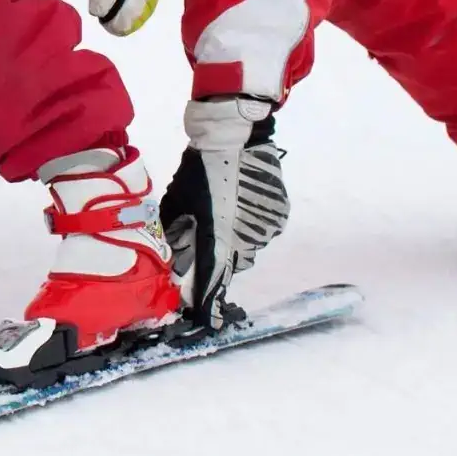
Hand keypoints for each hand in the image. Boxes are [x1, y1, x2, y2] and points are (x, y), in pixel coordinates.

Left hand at [159, 95, 288, 329]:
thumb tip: (177, 266)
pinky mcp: (279, 215)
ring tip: (226, 210)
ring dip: (238, 238)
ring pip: (250, 247)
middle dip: (220, 259)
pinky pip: (263, 229)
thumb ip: (179, 238)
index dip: (208, 303)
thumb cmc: (199, 167)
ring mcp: (266, 228)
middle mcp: (247, 240)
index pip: (214, 282)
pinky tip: (241, 200)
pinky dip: (252, 222)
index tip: (205, 321)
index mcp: (219, 239)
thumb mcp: (180, 203)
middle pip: (233, 264)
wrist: (235, 134)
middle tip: (208, 236)